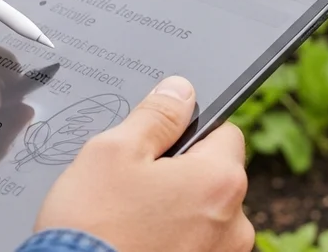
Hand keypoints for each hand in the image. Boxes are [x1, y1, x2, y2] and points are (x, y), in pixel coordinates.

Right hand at [33, 76, 253, 251]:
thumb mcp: (113, 152)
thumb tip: (181, 91)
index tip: (158, 147)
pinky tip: (139, 243)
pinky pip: (196, 245)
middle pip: (215, 177)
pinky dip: (174, 243)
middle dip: (181, 176)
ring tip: (133, 222)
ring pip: (205, 216)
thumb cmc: (91, 228)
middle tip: (135, 187)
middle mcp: (235, 223)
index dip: (189, 132)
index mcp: (221, 180)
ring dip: (178, 213)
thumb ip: (156, 115)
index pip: (225, 132)